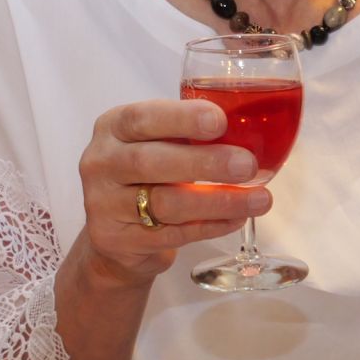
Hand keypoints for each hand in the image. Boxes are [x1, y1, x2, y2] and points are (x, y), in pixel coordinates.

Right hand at [73, 98, 268, 289]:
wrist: (112, 232)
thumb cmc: (145, 174)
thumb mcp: (154, 142)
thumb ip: (187, 133)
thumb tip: (248, 131)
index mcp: (112, 128)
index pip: (141, 118)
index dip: (181, 118)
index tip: (220, 121)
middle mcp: (101, 163)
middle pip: (150, 162)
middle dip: (205, 163)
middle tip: (247, 165)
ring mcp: (105, 205)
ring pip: (165, 204)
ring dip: (218, 201)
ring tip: (258, 199)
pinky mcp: (119, 241)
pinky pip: (172, 235)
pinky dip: (210, 226)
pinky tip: (237, 218)